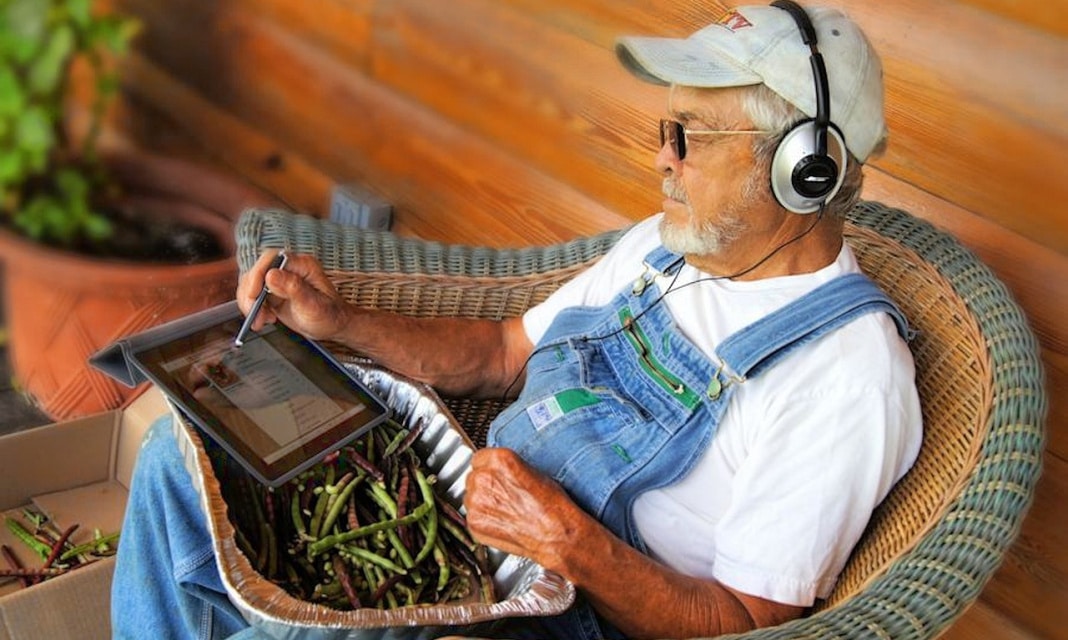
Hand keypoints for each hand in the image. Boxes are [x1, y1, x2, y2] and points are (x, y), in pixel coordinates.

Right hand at [236, 251, 350, 340]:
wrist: (332, 326)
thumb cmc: (329, 315)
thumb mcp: (313, 305)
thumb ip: (293, 288)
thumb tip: (271, 275)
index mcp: (302, 265)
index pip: (271, 259)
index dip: (258, 275)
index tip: (254, 295)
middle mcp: (289, 269)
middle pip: (257, 271)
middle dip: (251, 294)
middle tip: (255, 314)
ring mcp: (279, 280)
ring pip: (250, 284)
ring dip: (250, 303)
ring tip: (261, 321)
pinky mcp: (272, 292)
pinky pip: (252, 295)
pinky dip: (252, 308)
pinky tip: (263, 320)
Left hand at [463, 448, 584, 572]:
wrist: (554, 533)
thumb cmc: (551, 505)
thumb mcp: (533, 472)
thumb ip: (507, 468)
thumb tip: (498, 472)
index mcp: (499, 459)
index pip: (479, 458)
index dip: (488, 469)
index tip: (494, 475)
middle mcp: (484, 478)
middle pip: (474, 476)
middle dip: (485, 485)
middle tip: (503, 495)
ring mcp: (476, 501)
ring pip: (471, 496)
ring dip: (482, 501)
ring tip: (504, 509)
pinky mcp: (474, 522)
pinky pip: (472, 515)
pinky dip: (483, 518)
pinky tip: (501, 520)